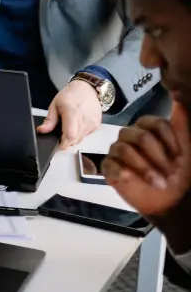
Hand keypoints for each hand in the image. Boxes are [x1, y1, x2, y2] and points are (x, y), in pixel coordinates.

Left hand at [38, 80, 102, 148]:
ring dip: (73, 138)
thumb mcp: (55, 105)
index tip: (57, 146)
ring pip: (80, 139)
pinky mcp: (96, 125)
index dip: (63, 144)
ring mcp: (92, 123)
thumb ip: (49, 120)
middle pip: (75, 140)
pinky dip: (80, 134)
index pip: (70, 136)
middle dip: (66, 141)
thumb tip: (42, 130)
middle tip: (60, 135)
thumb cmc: (70, 95)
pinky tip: (77, 125)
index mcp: (72, 113)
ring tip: (68, 127)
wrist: (87, 89)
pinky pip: (86, 135)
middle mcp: (85, 120)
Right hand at [103, 102, 190, 217]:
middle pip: (137, 136)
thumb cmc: (181, 173)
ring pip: (124, 149)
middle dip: (157, 156)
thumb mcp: (185, 145)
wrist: (171, 201)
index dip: (167, 140)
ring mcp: (118, 152)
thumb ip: (180, 119)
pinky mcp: (109, 168)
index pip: (153, 123)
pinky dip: (123, 173)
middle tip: (170, 172)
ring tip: (159, 183)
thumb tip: (177, 90)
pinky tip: (133, 181)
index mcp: (148, 130)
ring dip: (145, 168)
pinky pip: (110, 164)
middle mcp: (131, 137)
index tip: (179, 156)